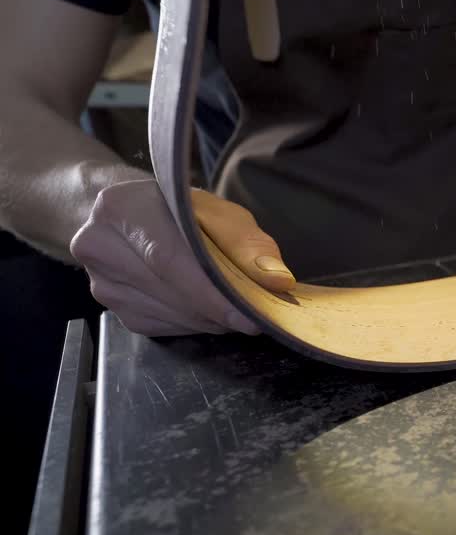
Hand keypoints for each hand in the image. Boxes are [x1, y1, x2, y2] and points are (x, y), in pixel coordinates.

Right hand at [70, 179, 295, 335]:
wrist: (132, 217)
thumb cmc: (180, 211)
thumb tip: (277, 281)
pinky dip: (193, 324)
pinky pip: (161, 327)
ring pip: (167, 315)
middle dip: (217, 310)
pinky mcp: (112, 308)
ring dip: (208, 320)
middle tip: (253, 316)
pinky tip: (207, 311)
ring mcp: (101, 281)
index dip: (210, 292)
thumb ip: (248, 244)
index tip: (247, 316)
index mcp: (120, 208)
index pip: (168, 259)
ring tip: (234, 309)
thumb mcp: (218, 213)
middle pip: (168, 291)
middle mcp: (98, 245)